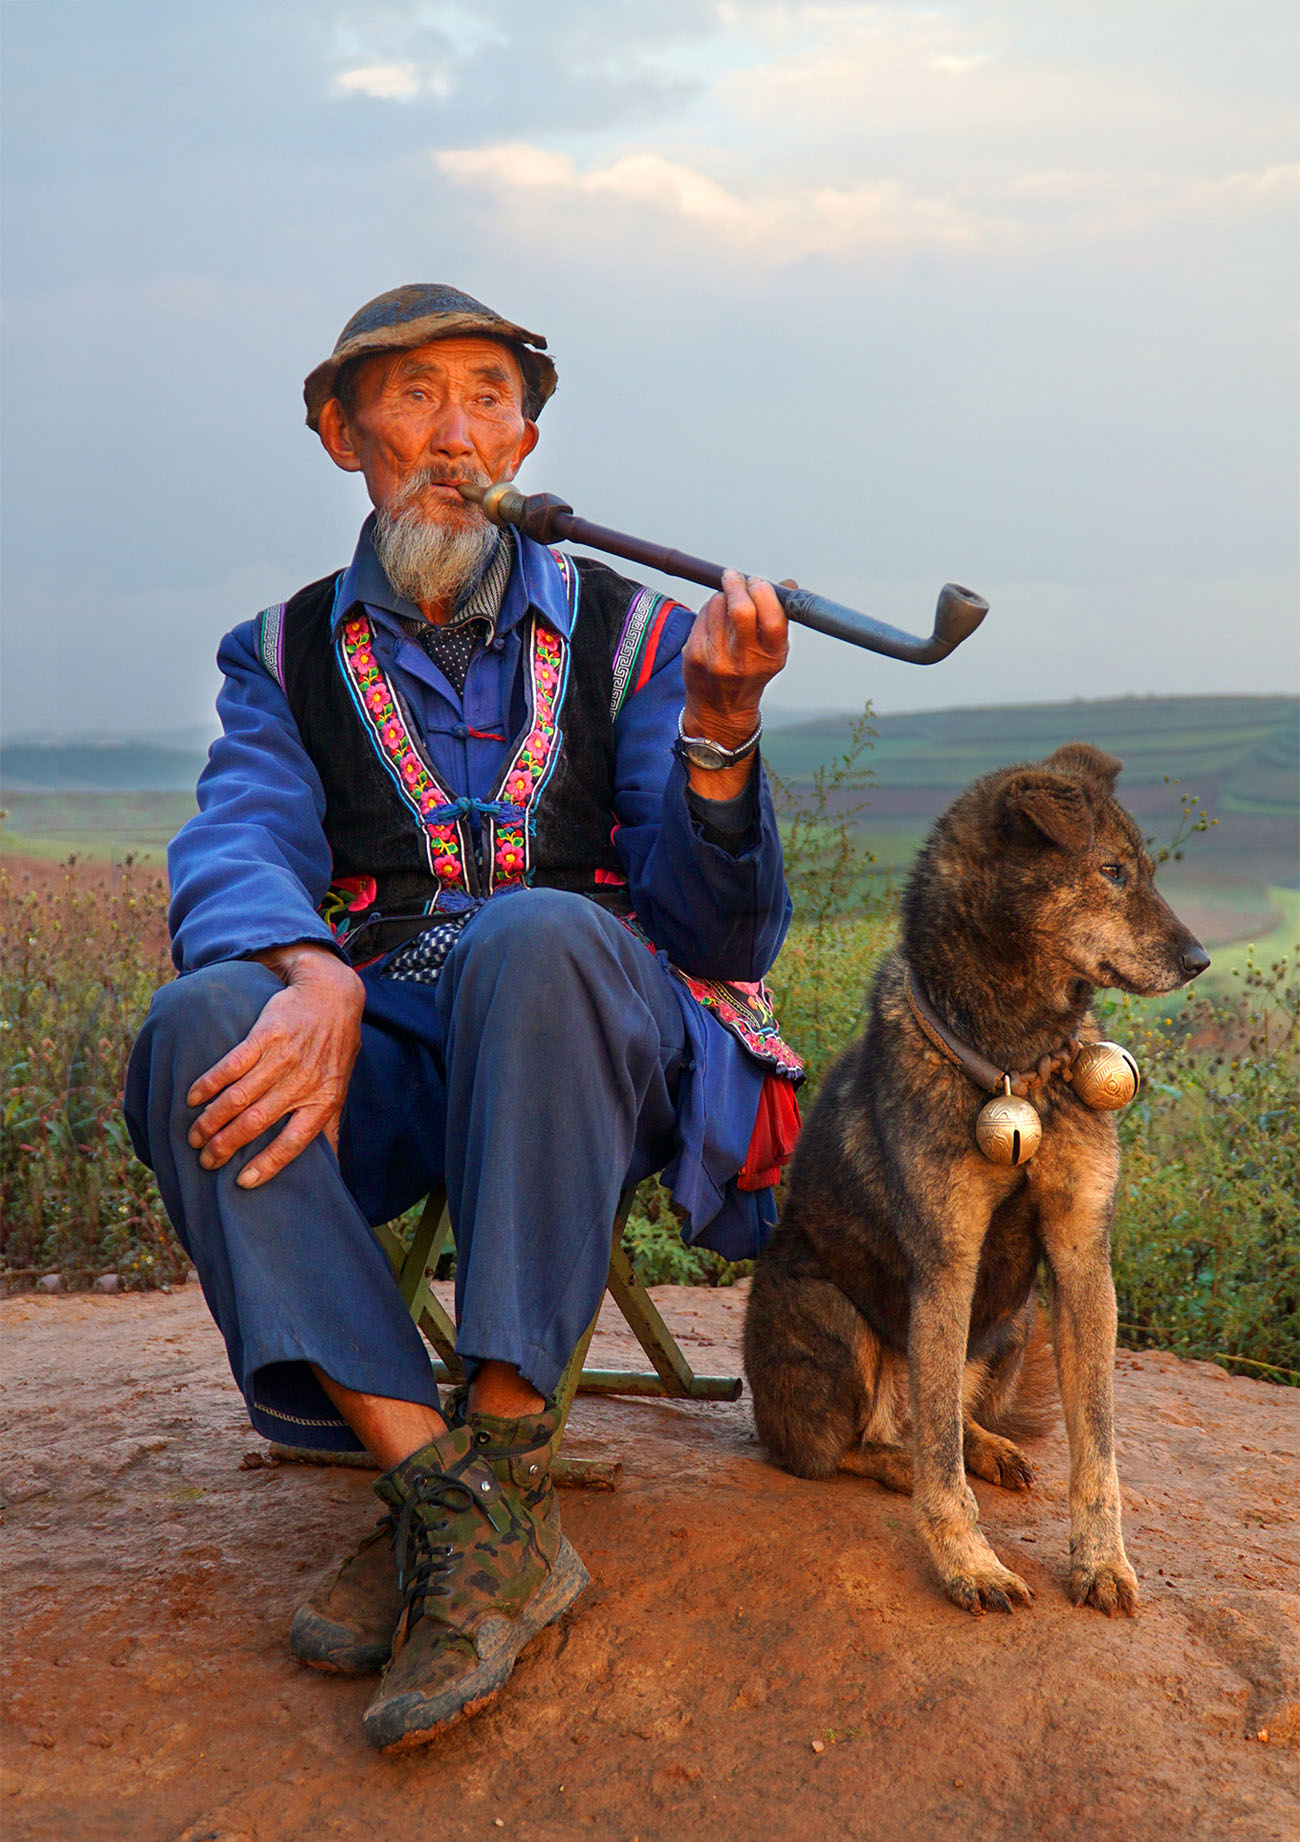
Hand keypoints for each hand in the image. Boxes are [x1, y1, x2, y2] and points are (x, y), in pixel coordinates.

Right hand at [185, 944, 364, 1188]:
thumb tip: (333, 1164)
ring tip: (194, 1136)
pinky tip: (193, 1097)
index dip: (269, 1164)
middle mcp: (302, 1082)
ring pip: (239, 1097)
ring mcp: (282, 1058)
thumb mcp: (340, 1086)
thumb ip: (331, 1124)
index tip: (243, 1181)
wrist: (331, 995)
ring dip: (211, 1120)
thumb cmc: (334, 1047)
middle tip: (205, 1161)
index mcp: (322, 1100)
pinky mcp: (265, 1035)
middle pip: (258, 1122)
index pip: (294, 1141)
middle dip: (226, 1145)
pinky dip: (209, 1083)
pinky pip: (232, 1065)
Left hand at [681, 569, 788, 798]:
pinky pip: (702, 615)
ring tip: (726, 602)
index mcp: (771, 658)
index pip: (773, 619)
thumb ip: (779, 617)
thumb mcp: (773, 651)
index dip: (765, 593)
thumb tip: (788, 583)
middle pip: (741, 610)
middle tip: (735, 577)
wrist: (720, 710)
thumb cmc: (751, 672)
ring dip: (722, 595)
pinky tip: (714, 617)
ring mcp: (716, 658)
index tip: (759, 582)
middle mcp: (744, 660)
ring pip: (717, 606)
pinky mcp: (694, 654)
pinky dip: (709, 609)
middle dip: (738, 585)